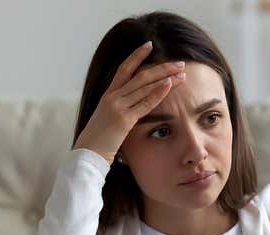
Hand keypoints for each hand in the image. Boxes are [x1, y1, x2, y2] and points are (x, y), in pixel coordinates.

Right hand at [73, 41, 186, 164]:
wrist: (87, 154)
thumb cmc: (98, 142)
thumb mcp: (107, 120)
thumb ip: (119, 111)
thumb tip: (132, 109)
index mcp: (107, 95)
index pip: (124, 69)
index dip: (136, 56)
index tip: (149, 45)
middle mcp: (112, 97)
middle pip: (140, 75)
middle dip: (162, 68)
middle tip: (179, 63)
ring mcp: (117, 107)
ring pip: (145, 86)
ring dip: (166, 78)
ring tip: (182, 73)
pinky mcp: (123, 119)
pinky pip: (145, 103)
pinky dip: (158, 93)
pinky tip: (170, 85)